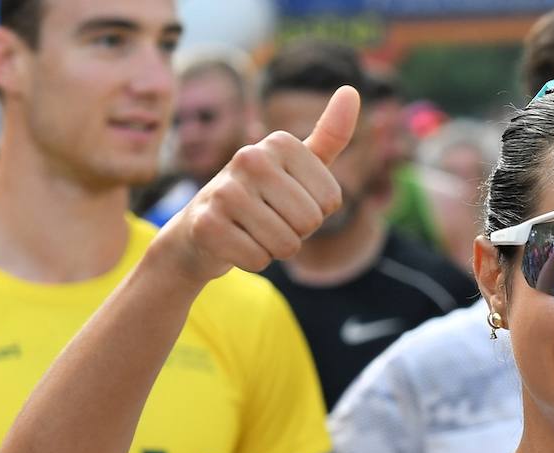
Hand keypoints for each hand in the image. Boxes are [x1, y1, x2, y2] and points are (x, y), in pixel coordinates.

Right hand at [155, 85, 359, 283]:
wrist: (201, 229)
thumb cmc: (262, 196)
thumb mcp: (298, 165)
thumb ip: (329, 135)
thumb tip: (352, 91)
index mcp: (279, 143)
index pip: (331, 202)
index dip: (317, 213)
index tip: (289, 201)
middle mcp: (250, 158)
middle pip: (310, 222)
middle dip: (297, 233)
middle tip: (270, 219)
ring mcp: (224, 189)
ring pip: (286, 245)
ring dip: (276, 248)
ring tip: (253, 230)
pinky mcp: (207, 224)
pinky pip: (259, 260)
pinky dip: (253, 261)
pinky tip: (235, 243)